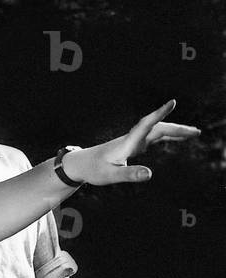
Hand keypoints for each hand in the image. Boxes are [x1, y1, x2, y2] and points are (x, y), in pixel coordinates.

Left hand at [63, 100, 200, 185]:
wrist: (81, 164)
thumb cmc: (93, 170)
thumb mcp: (111, 176)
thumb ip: (129, 175)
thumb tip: (150, 174)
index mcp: (127, 143)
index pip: (146, 124)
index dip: (159, 113)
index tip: (172, 102)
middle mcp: (132, 138)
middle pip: (158, 128)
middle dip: (178, 129)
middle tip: (196, 132)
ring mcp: (133, 141)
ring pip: (158, 131)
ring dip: (176, 131)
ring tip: (194, 133)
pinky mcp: (133, 145)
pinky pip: (154, 137)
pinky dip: (168, 136)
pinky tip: (177, 138)